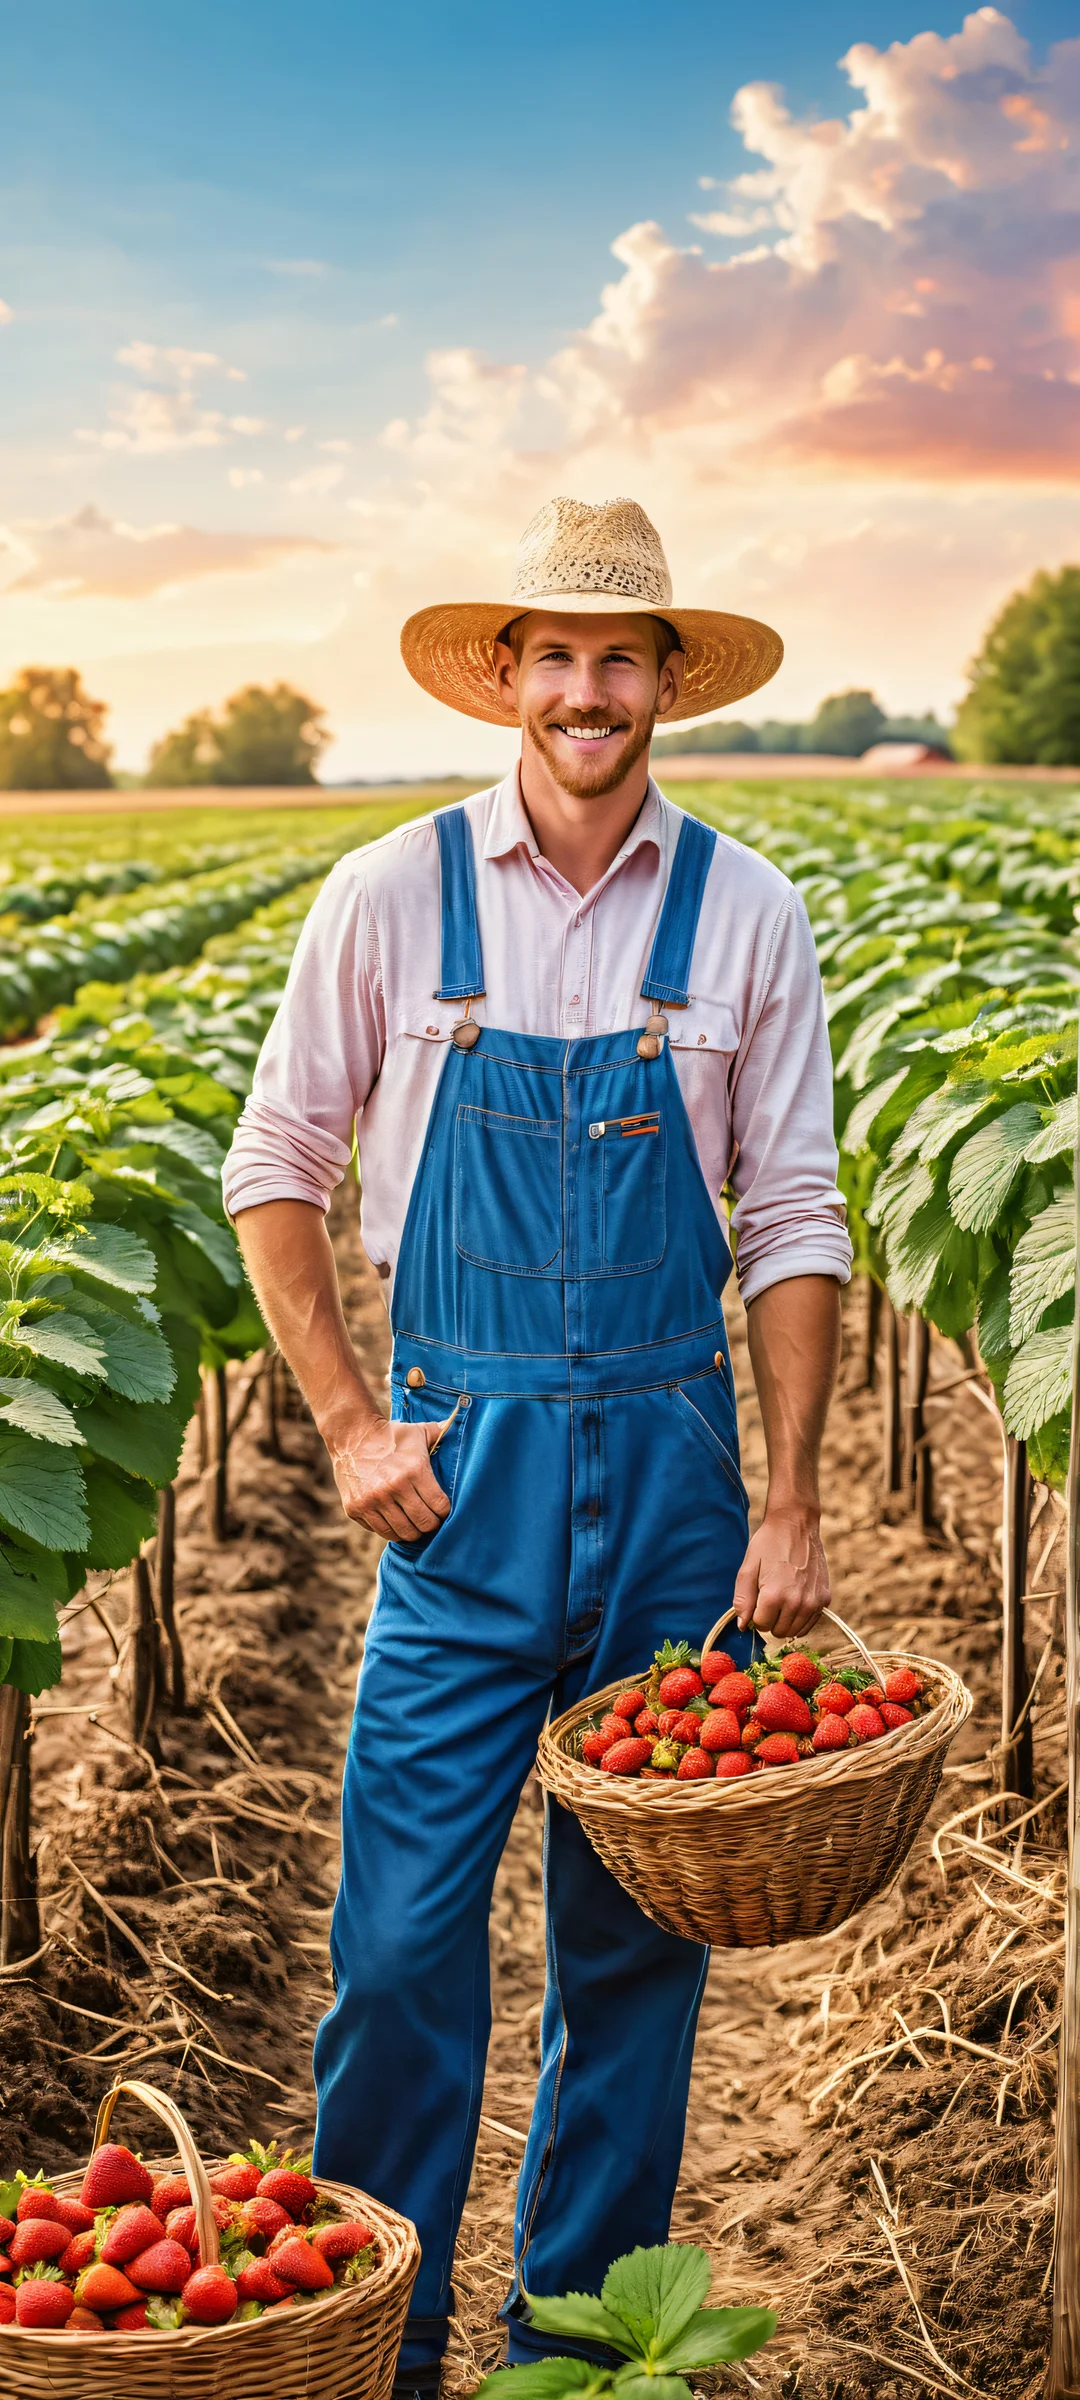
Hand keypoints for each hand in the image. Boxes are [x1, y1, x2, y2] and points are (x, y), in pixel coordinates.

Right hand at [328, 1413, 453, 1542]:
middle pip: (423, 1524)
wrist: (351, 1436)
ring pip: (403, 1533)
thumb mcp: (417, 1431)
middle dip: (430, 1525)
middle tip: (429, 1520)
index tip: (441, 1509)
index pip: (440, 1506)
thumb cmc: (390, 1436)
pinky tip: (394, 1520)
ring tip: (413, 1523)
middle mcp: (393, 1487)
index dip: (444, 1511)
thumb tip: (455, 1425)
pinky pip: (381, 1531)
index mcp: (413, 1470)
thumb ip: (439, 1433)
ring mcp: (372, 1500)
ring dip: (411, 1530)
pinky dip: (391, 1529)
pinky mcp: (356, 1509)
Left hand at [732, 1504, 829, 1639]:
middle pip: (778, 1631)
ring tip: (782, 1598)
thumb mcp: (748, 1569)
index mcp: (774, 1596)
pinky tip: (795, 1600)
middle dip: (770, 1619)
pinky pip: (810, 1623)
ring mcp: (814, 1602)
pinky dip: (800, 1618)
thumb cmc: (769, 1544)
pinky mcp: (825, 1599)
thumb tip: (742, 1626)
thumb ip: (743, 1600)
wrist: (797, 1525)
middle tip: (769, 1598)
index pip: (761, 1625)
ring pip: (794, 1631)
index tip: (758, 1598)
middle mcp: (797, 1603)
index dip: (755, 1614)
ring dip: (785, 1621)